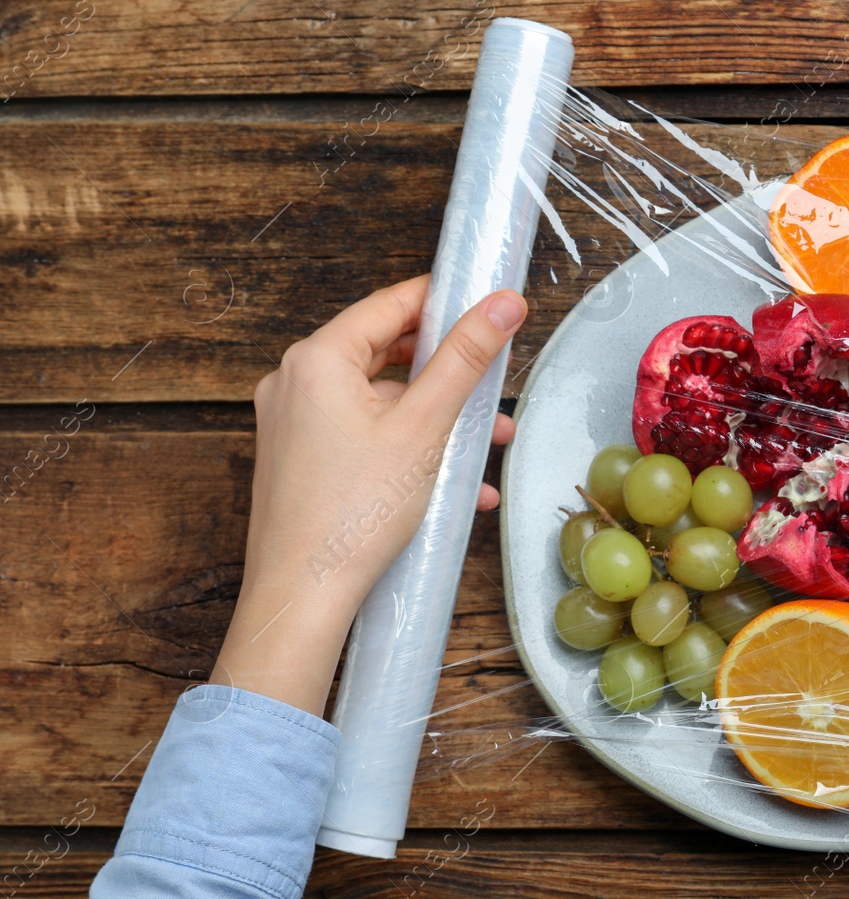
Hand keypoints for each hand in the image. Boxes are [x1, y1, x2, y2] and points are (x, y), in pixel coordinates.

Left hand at [212, 276, 526, 714]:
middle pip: (388, 353)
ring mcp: (294, 423)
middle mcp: (295, 382)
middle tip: (496, 389)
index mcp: (316, 359)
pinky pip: (365, 436)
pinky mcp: (301, 460)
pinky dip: (409, 448)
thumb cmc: (352, 514)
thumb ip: (465, 359)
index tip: (491, 311)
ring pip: (381, 401)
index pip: (392, 305)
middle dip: (450, 375)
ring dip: (438, 420)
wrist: (303, 596)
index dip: (447, 304)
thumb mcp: (425, 427)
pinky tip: (455, 486)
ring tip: (488, 448)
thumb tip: (503, 302)